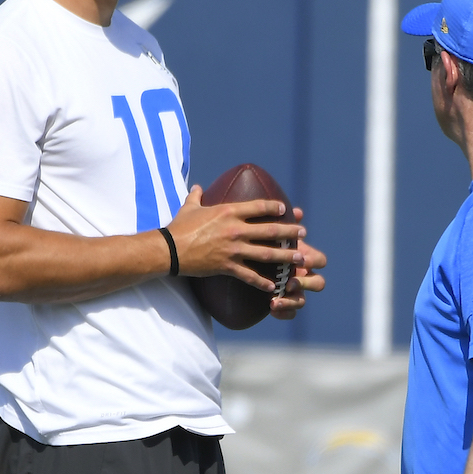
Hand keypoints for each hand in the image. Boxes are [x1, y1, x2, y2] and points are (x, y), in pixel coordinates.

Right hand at [168, 186, 303, 292]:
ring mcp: (233, 249)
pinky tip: (274, 286)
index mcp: (228, 212)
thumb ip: (197, 197)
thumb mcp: (189, 208)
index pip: (258, 207)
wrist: (169, 249)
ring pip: (266, 253)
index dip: (274, 207)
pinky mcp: (227, 266)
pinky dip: (262, 282)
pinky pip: (249, 276)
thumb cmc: (179, 227)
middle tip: (303, 232)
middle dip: (289, 232)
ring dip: (284, 256)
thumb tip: (198, 187)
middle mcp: (235, 229)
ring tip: (299, 257)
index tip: (285, 209)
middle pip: (270, 230)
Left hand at [270, 208, 326, 318]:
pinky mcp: (282, 303)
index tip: (301, 259)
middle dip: (306, 283)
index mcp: (303, 257)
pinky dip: (283, 313)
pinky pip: (289, 314)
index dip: (314, 260)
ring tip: (275, 301)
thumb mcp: (270, 231)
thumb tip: (296, 211)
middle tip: (291, 282)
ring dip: (292, 302)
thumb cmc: (260, 240)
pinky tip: (271, 309)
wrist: (244, 259)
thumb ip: (282, 223)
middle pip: (318, 283)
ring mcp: (293, 291)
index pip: (320, 261)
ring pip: (302, 301)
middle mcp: (302, 275)